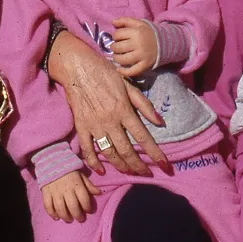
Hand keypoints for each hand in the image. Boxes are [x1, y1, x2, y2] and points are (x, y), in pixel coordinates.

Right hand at [41, 170, 100, 222]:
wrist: (51, 161)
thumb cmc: (69, 170)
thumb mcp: (81, 175)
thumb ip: (89, 185)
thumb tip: (99, 193)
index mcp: (76, 184)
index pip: (84, 200)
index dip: (88, 207)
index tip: (88, 210)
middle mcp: (66, 189)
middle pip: (73, 207)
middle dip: (78, 215)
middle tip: (80, 218)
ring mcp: (55, 191)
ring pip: (60, 209)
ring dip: (66, 217)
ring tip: (69, 219)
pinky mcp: (46, 192)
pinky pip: (48, 206)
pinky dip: (52, 213)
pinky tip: (56, 217)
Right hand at [47, 31, 167, 175]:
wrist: (77, 67)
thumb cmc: (104, 73)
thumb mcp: (128, 84)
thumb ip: (144, 105)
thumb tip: (160, 122)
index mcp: (124, 110)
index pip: (143, 137)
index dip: (155, 154)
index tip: (165, 166)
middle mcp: (110, 121)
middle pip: (127, 150)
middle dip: (139, 166)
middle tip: (147, 174)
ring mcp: (94, 125)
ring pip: (109, 153)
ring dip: (121, 166)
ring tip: (130, 172)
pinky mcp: (81, 127)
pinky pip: (88, 149)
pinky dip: (94, 162)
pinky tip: (102, 171)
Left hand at [110, 17, 156, 77]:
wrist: (164, 43)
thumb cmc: (147, 33)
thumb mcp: (138, 23)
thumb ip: (125, 20)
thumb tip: (112, 22)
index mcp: (136, 32)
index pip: (117, 35)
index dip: (115, 36)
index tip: (118, 38)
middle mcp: (138, 44)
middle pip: (118, 48)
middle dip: (114, 47)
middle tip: (116, 47)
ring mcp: (142, 56)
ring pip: (122, 60)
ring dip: (116, 58)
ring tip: (117, 56)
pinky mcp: (145, 65)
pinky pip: (132, 71)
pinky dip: (123, 72)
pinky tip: (118, 69)